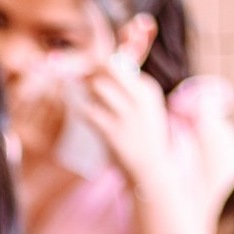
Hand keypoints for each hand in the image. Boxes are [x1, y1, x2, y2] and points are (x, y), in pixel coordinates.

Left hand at [78, 56, 170, 191]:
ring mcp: (127, 115)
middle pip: (109, 67)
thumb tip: (97, 74)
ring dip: (88, 91)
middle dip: (93, 71)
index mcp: (147, 89)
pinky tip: (83, 114)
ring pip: (98, 86)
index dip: (101, 67)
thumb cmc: (143, 137)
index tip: (93, 76)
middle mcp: (139, 98)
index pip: (121, 64)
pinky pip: (88, 111)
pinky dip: (81, 111)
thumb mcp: (144, 107)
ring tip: (90, 102)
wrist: (151, 169)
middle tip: (85, 82)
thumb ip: (127, 89)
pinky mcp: (113, 132)